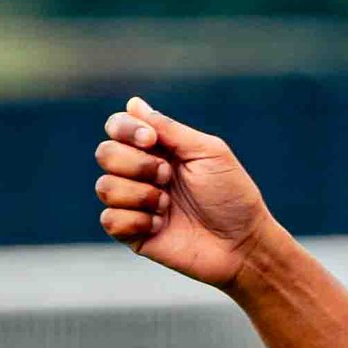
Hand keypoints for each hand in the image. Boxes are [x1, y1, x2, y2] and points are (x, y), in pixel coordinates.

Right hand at [94, 98, 267, 288]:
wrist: (242, 244)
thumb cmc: (232, 196)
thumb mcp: (208, 152)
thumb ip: (169, 128)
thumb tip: (133, 103)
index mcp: (158, 149)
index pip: (117, 126)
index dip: (125, 129)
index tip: (151, 140)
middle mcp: (140, 173)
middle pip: (105, 153)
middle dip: (137, 164)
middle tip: (168, 177)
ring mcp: (134, 204)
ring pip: (104, 187)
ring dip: (140, 194)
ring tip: (167, 205)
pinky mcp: (132, 233)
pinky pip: (109, 220)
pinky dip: (136, 221)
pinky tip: (160, 225)